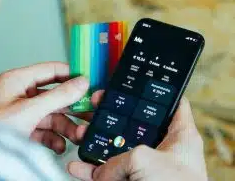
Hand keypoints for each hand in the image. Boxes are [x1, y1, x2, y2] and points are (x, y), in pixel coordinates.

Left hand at [0, 62, 89, 153]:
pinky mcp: (19, 128)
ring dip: (64, 126)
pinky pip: (40, 128)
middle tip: (87, 113)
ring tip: (76, 136)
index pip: (49, 70)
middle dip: (70, 107)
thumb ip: (58, 96)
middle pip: (52, 94)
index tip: (87, 81)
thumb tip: (80, 83)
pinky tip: (59, 145)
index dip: (69, 74)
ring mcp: (18, 111)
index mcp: (16, 80)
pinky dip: (51, 137)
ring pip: (48, 113)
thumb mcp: (30, 110)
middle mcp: (18, 93)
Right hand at [69, 98, 207, 180]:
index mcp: (178, 136)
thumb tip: (102, 172)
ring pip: (115, 149)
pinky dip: (90, 170)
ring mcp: (146, 168)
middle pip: (133, 124)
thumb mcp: (145, 160)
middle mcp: (162, 150)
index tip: (133, 84)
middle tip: (96, 105)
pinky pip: (107, 173)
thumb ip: (118, 158)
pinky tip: (77, 166)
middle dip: (111, 116)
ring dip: (95, 142)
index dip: (153, 91)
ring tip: (81, 133)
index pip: (170, 103)